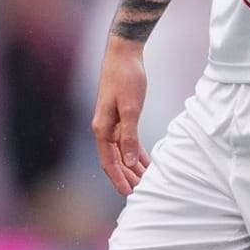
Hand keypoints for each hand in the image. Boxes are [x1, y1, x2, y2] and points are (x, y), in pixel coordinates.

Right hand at [93, 37, 151, 195]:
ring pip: (121, 153)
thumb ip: (129, 136)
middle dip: (127, 178)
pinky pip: (127, 142)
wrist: (124, 54)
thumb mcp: (131, 108)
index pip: (109, 162)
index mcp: (102, 129)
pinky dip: (136, 154)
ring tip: (147, 182)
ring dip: (133, 168)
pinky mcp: (121, 117)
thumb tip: (130, 162)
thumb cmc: (126, 78)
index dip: (119, 180)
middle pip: (115, 161)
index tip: (130, 195)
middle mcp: (104, 129)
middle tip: (143, 194)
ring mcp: (111, 123)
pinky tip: (147, 163)